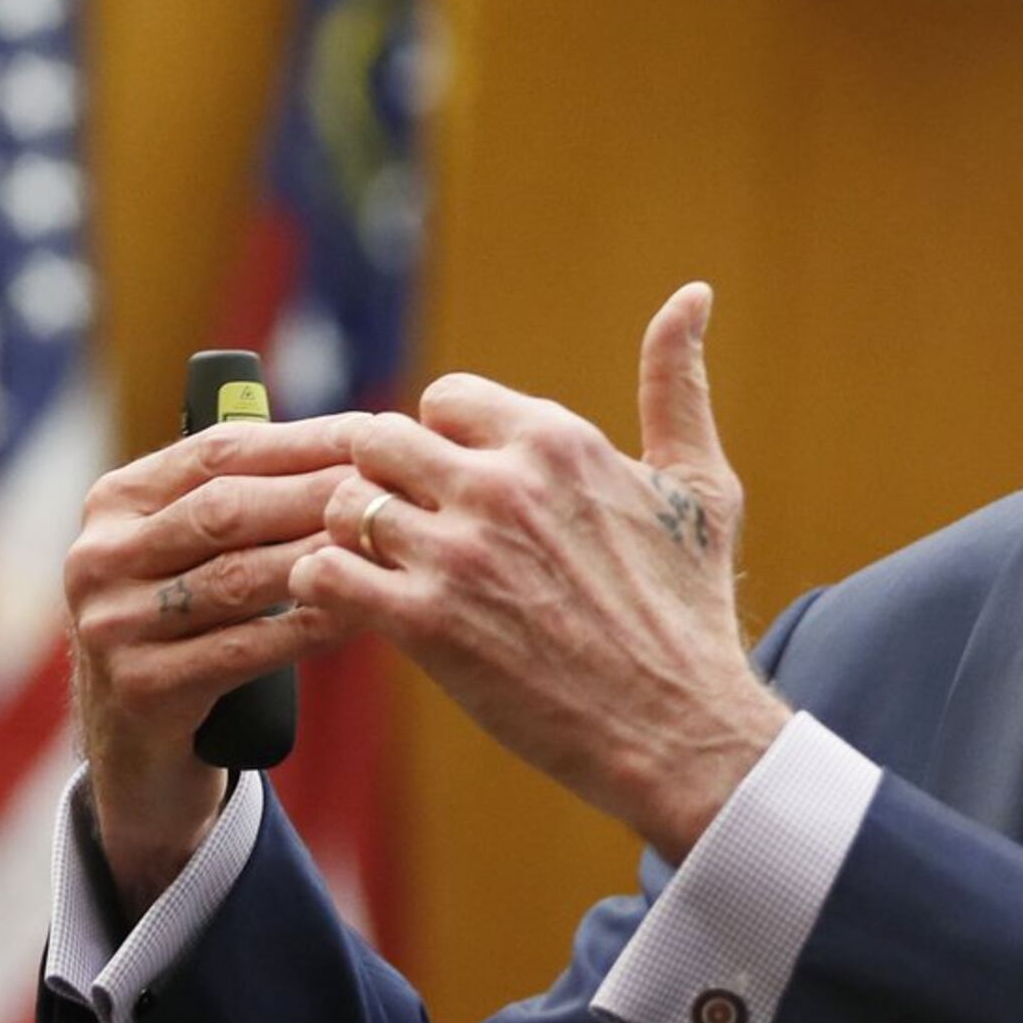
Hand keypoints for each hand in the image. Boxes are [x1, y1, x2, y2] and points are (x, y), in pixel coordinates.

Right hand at [64, 413, 366, 906]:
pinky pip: (243, 651)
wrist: (141, 754)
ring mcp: (112, 626)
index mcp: (115, 504)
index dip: (303, 441)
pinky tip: (361, 614)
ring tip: (389, 546)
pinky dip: (308, 628)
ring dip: (322, 560)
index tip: (379, 432)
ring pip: (237, 580)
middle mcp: (99, 557)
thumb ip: (249, 499)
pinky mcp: (140, 690)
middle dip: (318, 495)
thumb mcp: (198, 556)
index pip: (217, 452)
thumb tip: (362, 437)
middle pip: (226, 511)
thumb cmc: (194, 632)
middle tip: (396, 489)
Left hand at [289, 283, 788, 861]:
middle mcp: (503, 484)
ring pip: (344, 503)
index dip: (444, 445)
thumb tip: (692, 294)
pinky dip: (323, 589)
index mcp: (558, 441)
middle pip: (380, 440)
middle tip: (405, 533)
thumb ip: (676, 385)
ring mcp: (458, 554)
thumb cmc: (689, 612)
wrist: (680, 728)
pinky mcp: (424, 624)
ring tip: (379, 574)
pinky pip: (322, 574)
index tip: (461, 492)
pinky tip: (359, 610)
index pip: (445, 400)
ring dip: (352, 539)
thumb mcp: (700, 486)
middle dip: (385, 483)